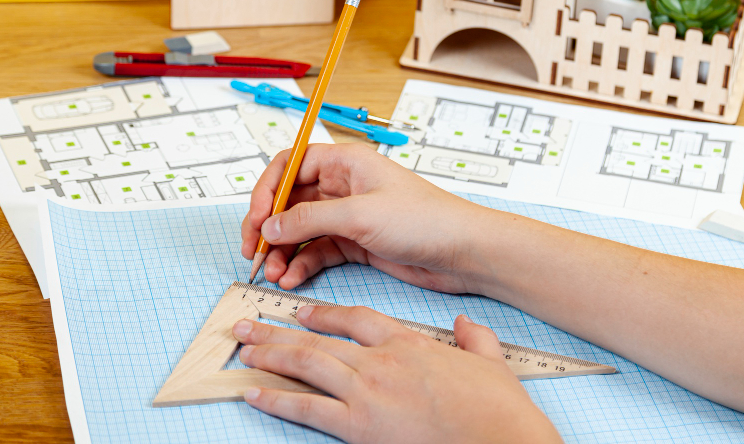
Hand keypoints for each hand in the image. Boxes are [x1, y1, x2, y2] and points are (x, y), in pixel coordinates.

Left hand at [233, 305, 561, 443]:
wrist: (500, 437)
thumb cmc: (498, 407)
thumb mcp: (490, 361)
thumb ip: (473, 337)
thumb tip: (464, 323)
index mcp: (408, 343)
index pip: (356, 319)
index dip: (326, 315)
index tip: (303, 312)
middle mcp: (381, 362)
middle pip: (318, 339)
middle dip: (279, 331)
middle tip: (249, 325)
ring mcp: (367, 392)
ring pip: (307, 366)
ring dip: (270, 356)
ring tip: (243, 350)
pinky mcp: (360, 426)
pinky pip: (309, 410)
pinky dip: (278, 401)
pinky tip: (255, 394)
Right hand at [241, 143, 509, 293]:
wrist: (463, 253)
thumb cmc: (426, 219)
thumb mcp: (360, 215)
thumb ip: (309, 219)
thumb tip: (269, 225)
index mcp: (345, 162)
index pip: (290, 164)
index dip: (266, 189)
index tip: (256, 218)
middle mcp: (343, 185)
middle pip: (289, 200)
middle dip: (268, 226)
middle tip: (253, 251)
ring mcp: (348, 215)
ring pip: (300, 229)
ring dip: (282, 250)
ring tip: (274, 272)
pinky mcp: (355, 243)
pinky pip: (317, 251)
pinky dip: (302, 264)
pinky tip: (294, 278)